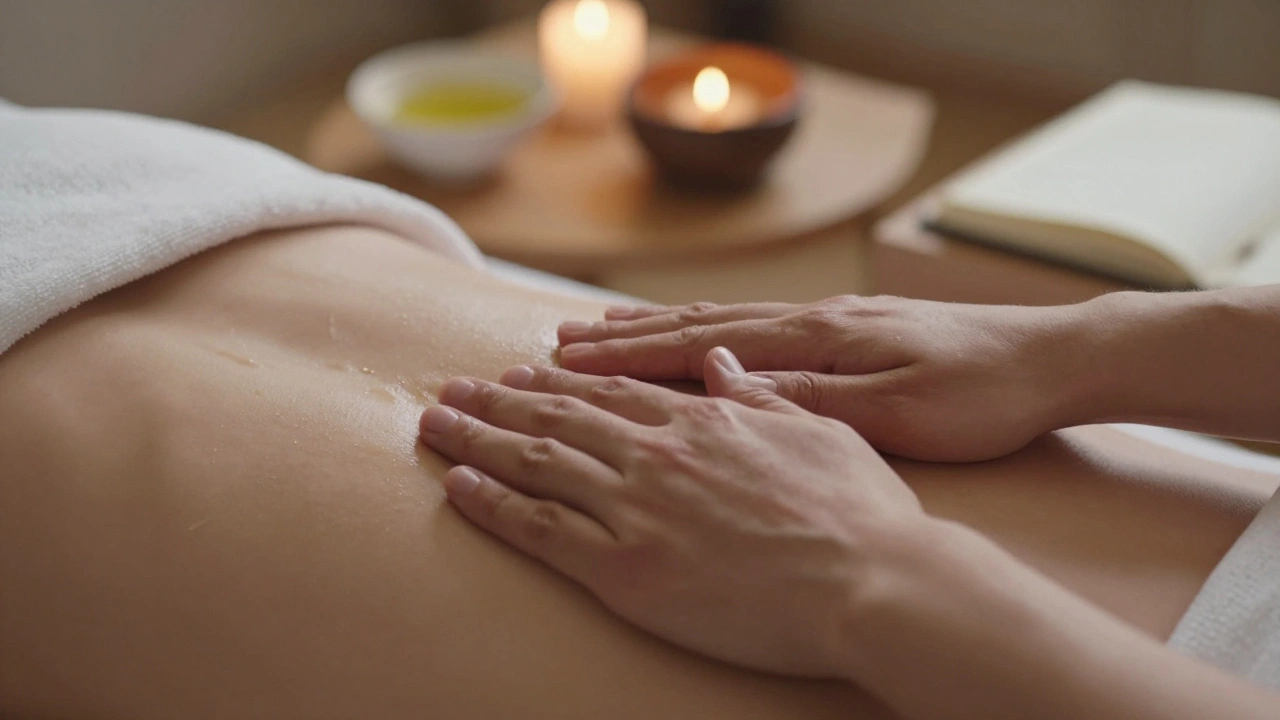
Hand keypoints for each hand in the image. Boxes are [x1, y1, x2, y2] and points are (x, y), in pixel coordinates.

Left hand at [418, 347, 930, 677]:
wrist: (873, 583)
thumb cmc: (861, 514)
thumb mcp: (820, 433)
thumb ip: (762, 397)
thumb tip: (722, 365)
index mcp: (705, 421)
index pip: (613, 391)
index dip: (562, 380)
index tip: (525, 370)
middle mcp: (660, 455)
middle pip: (559, 416)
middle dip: (500, 398)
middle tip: (455, 387)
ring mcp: (638, 509)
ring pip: (537, 462)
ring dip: (478, 439)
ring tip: (436, 423)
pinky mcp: (626, 570)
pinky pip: (541, 530)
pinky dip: (493, 506)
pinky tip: (457, 487)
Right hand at [555, 297, 1087, 461]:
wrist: (1050, 359)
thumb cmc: (980, 394)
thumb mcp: (899, 412)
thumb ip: (812, 399)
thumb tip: (729, 387)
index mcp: (817, 341)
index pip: (701, 347)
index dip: (629, 357)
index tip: (569, 362)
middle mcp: (812, 322)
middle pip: (699, 325)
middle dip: (623, 337)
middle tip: (559, 344)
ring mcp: (829, 322)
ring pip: (722, 321)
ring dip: (657, 327)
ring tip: (603, 329)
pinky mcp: (849, 330)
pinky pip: (756, 325)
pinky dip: (708, 327)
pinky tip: (697, 334)